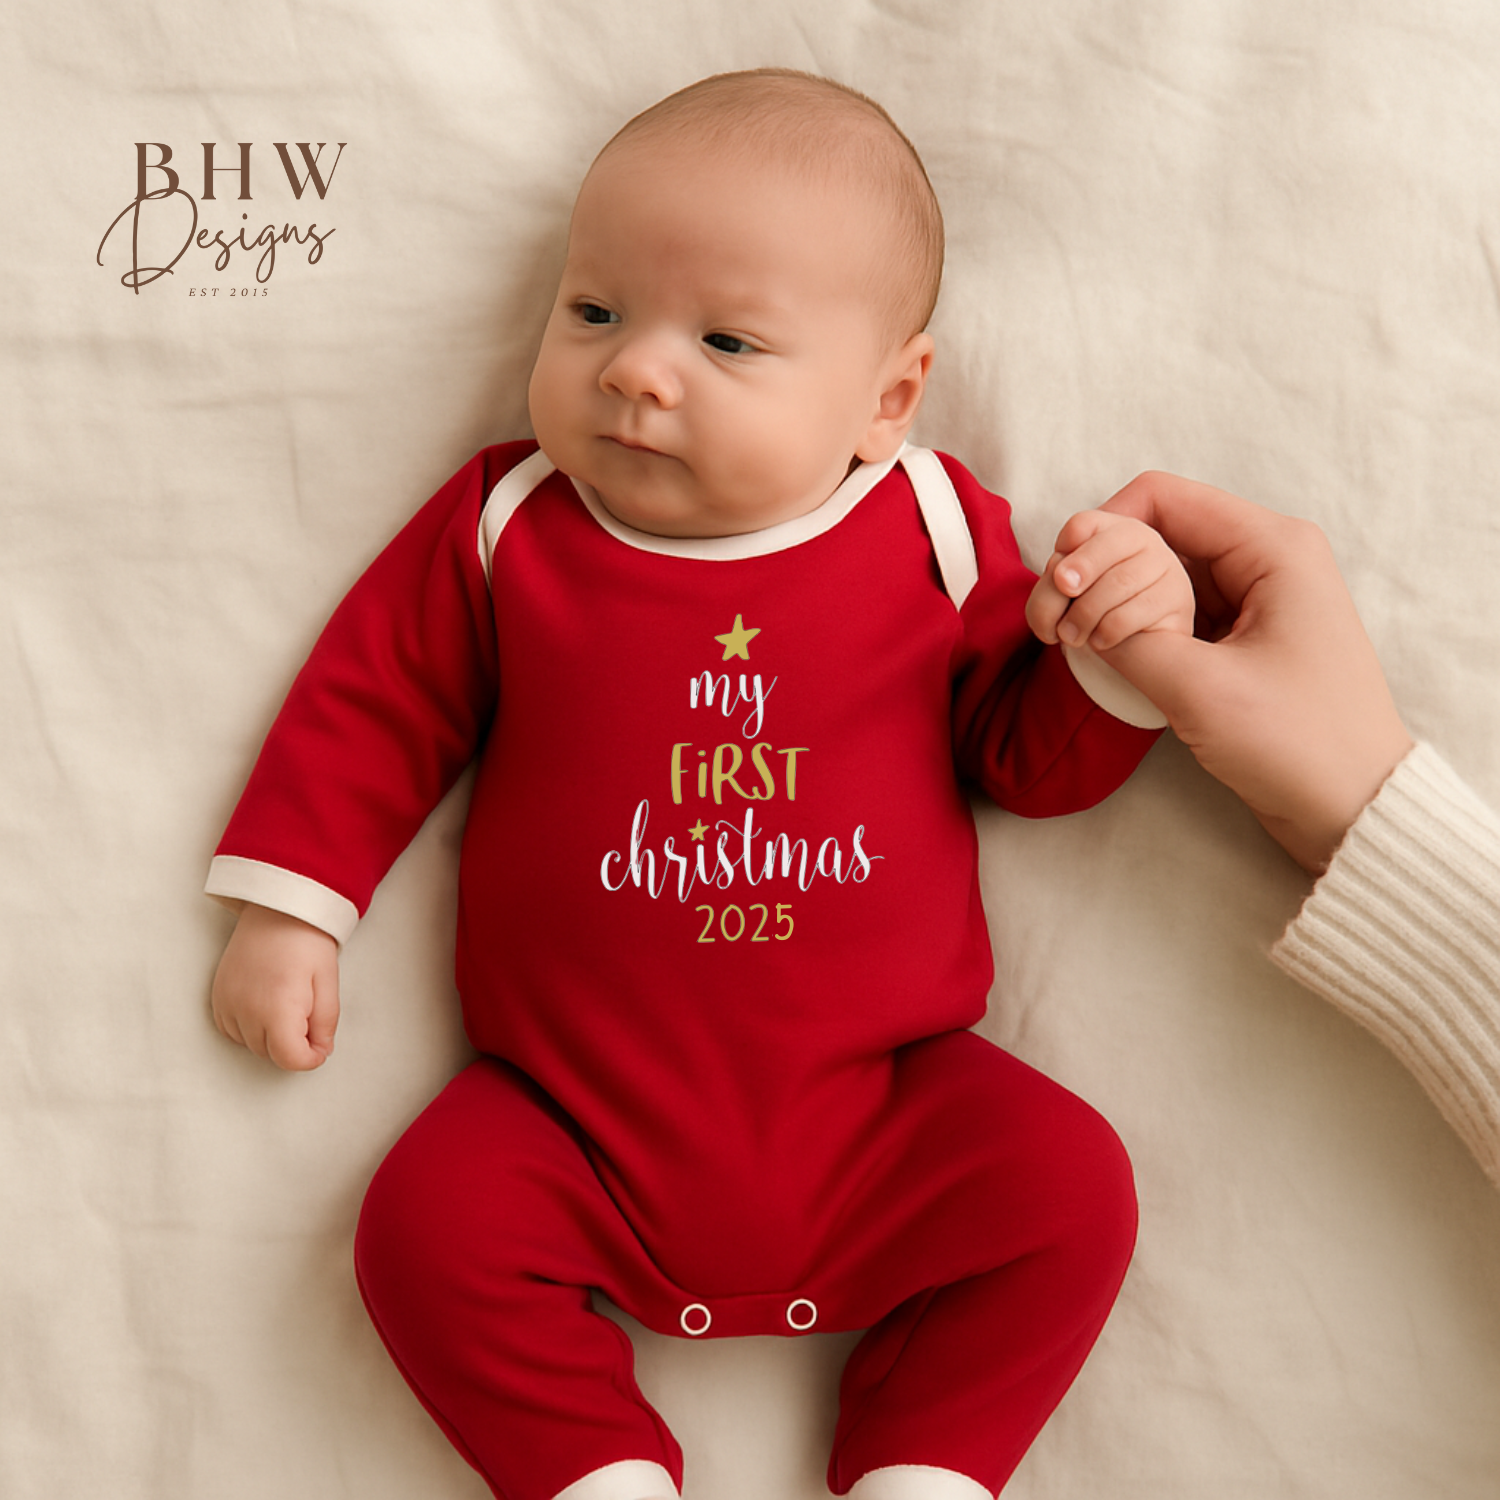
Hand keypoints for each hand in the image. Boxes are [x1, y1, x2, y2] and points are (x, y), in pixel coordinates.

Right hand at [211, 903, 340, 1069]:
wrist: (277, 910)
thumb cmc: (306, 943)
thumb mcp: (328, 984)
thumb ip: (325, 1024)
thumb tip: (320, 1051)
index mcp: (277, 1009)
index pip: (289, 1059)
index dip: (310, 1059)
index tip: (320, 1047)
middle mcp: (246, 1011)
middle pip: (270, 1054)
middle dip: (293, 1045)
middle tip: (308, 1015)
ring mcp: (227, 1004)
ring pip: (250, 1045)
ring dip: (270, 1038)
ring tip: (288, 1005)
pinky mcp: (216, 997)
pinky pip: (231, 1030)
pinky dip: (249, 1028)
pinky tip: (266, 1006)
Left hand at [1027, 509, 1195, 650]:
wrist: (1133, 648)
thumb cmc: (1092, 615)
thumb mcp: (1063, 596)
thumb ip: (1051, 585)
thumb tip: (1063, 579)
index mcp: (1110, 529)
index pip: (1082, 525)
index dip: (1064, 554)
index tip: (1056, 583)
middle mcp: (1143, 538)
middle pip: (1105, 547)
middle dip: (1075, 580)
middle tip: (1058, 611)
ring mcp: (1166, 565)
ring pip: (1119, 582)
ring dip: (1084, 616)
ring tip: (1070, 636)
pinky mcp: (1178, 598)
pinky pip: (1134, 612)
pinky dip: (1106, 632)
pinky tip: (1099, 641)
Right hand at [1087, 472, 1413, 872]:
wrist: (1354, 808)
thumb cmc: (1298, 743)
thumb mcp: (1199, 689)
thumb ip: (1126, 640)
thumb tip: (1070, 612)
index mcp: (1272, 547)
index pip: (1161, 497)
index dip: (1101, 530)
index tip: (1066, 583)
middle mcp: (1264, 558)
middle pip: (1156, 530)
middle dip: (1099, 568)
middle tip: (1065, 623)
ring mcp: (1253, 598)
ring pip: (1159, 571)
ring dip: (1112, 599)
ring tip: (1079, 644)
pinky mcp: (1241, 637)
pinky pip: (1173, 608)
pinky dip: (1135, 624)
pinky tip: (1108, 656)